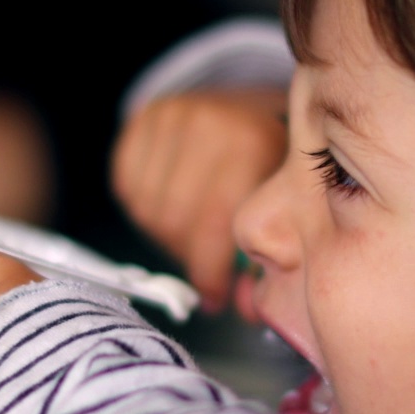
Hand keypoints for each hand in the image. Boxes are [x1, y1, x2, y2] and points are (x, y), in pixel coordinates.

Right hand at [112, 88, 286, 314]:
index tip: (214, 298)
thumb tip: (246, 309)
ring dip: (168, 235)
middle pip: (173, 220)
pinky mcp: (143, 116)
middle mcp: (207, 122)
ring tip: (194, 233)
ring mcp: (171, 115)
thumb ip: (268, 256)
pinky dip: (147, 207)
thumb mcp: (286, 202)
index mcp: (250, 141)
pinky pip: (128, 187)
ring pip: (148, 208)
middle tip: (205, 269)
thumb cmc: (275, 162)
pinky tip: (174, 203)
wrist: (257, 103)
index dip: (209, 271)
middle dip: (189, 257)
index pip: (213, 223)